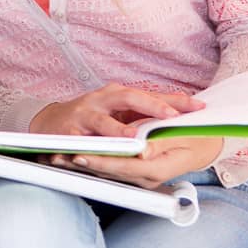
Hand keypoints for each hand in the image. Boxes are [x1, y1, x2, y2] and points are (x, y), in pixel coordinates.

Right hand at [30, 83, 204, 138]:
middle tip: (170, 115)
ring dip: (117, 129)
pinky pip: (78, 140)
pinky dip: (86, 146)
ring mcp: (83, 115)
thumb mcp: (116, 112)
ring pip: (101, 121)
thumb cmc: (91, 117)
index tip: (198, 106)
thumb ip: (142, 117)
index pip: (149, 94)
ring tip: (132, 138)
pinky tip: (97, 153)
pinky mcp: (66, 132)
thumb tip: (178, 120)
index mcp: (115, 94)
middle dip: (150, 106)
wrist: (49, 123)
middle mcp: (100, 100)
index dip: (173, 100)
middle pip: (127, 98)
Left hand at [51, 136, 223, 187]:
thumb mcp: (181, 137)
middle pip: (110, 173)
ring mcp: (140, 176)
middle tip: (60, 158)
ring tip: (58, 158)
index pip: (123, 167)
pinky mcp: (134, 170)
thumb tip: (141, 151)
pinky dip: (94, 162)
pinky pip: (111, 168)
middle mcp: (146, 177)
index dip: (100, 161)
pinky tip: (74, 156)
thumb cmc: (195, 138)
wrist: (206, 146)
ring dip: (84, 165)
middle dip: (84, 164)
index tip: (79, 155)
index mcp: (157, 169)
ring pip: (107, 172)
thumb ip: (159, 144)